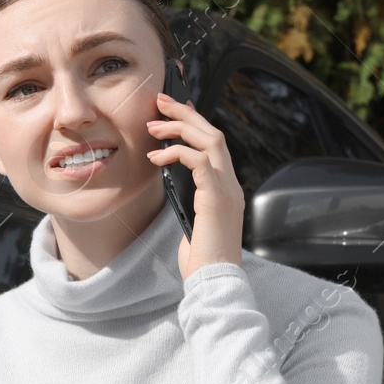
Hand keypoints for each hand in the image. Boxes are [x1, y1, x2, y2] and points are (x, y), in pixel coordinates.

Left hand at [145, 91, 245, 279]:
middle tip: (159, 102)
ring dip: (179, 128)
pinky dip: (176, 153)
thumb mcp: (192, 223)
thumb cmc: (200, 259)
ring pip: (210, 139)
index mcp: (226, 189)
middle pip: (213, 134)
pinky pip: (199, 160)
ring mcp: (227, 189)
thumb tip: (171, 185)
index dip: (194, 123)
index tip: (173, 110)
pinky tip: (156, 158)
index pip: (214, 145)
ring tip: (152, 127)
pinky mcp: (216, 197)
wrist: (214, 281)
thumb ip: (189, 201)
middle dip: (185, 114)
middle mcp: (231, 184)